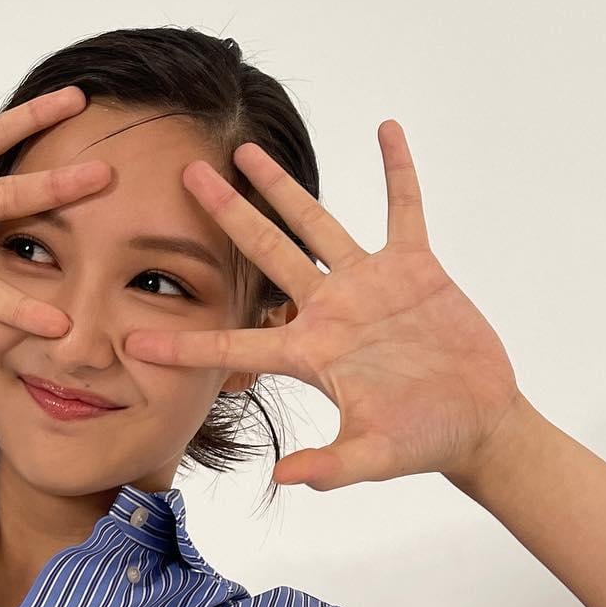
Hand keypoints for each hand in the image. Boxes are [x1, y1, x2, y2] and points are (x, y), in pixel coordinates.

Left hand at [121, 123, 524, 490]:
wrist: (475, 423)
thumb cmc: (423, 442)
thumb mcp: (376, 455)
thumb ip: (332, 466)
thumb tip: (284, 477)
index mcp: (309, 353)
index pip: (234, 343)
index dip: (183, 344)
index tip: (131, 339)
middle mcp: (328, 310)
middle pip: (264, 252)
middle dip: (225, 215)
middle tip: (185, 175)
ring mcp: (368, 284)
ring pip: (316, 223)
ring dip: (284, 185)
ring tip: (247, 148)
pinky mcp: (415, 268)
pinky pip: (404, 208)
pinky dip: (397, 170)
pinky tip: (385, 129)